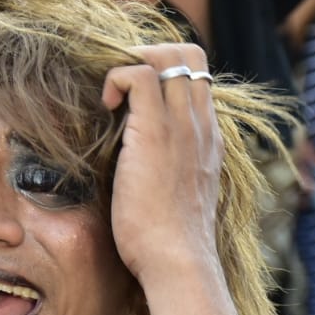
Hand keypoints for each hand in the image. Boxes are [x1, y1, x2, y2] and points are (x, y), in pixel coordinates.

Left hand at [102, 44, 222, 285]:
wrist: (179, 261)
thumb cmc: (171, 242)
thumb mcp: (180, 197)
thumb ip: (172, 172)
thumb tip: (144, 169)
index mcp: (209, 138)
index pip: (198, 77)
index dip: (167, 70)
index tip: (137, 95)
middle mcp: (201, 124)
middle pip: (189, 53)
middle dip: (150, 54)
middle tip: (122, 85)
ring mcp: (181, 125)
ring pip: (168, 54)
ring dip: (132, 61)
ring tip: (112, 97)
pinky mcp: (155, 131)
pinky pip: (138, 74)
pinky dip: (116, 78)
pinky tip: (105, 107)